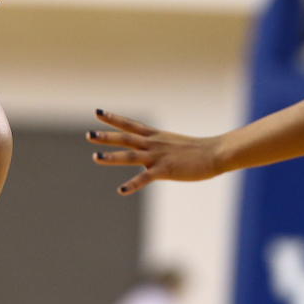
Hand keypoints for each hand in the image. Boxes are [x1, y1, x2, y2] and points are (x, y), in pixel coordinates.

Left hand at [87, 109, 222, 193]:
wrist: (214, 153)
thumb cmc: (199, 151)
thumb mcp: (175, 145)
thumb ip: (161, 148)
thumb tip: (153, 155)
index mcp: (156, 136)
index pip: (130, 124)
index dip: (113, 119)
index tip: (98, 113)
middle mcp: (154, 144)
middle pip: (125, 138)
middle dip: (106, 137)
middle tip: (89, 135)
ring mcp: (158, 157)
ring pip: (130, 156)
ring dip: (111, 157)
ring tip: (95, 157)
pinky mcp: (165, 171)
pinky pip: (145, 178)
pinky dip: (132, 184)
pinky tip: (121, 190)